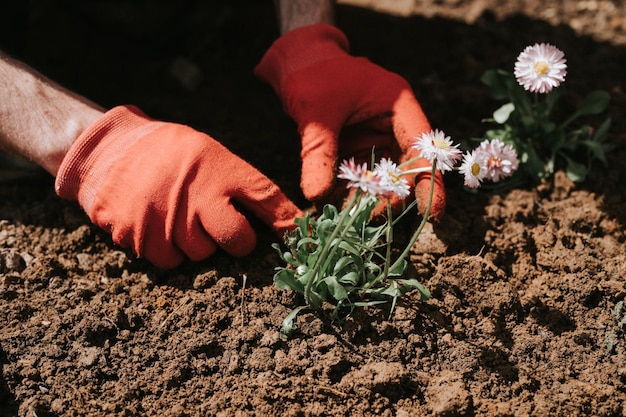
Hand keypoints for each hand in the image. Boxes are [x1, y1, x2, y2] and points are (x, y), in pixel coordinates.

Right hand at [55, 106, 302, 267]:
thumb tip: (282, 218)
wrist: (109, 149)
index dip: (288, 222)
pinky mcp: (141, 237)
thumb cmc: (168, 152)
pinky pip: (170, 261)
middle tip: (225, 229)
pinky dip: (169, 250)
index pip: (267, 198)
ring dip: (197, 244)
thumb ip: (238, 183)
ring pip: (202, 255)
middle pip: (238, 241)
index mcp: (220, 170)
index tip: (302, 237)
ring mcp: (169, 220)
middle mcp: (199, 197)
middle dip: (239, 242)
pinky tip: (160, 226)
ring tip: (182, 217)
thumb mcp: (209, 152)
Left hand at [254, 24, 444, 219]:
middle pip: (405, 170)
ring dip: (366, 200)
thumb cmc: (312, 75)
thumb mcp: (316, 112)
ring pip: (381, 180)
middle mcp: (393, 126)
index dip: (429, 182)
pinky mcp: (358, 152)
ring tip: (345, 217)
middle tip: (366, 219)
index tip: (434, 214)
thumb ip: (318, 153)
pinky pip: (360, 180)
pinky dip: (348, 195)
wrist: (296, 64)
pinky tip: (332, 206)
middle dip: (389, 197)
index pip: (423, 148)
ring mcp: (376, 141)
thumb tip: (316, 197)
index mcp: (398, 106)